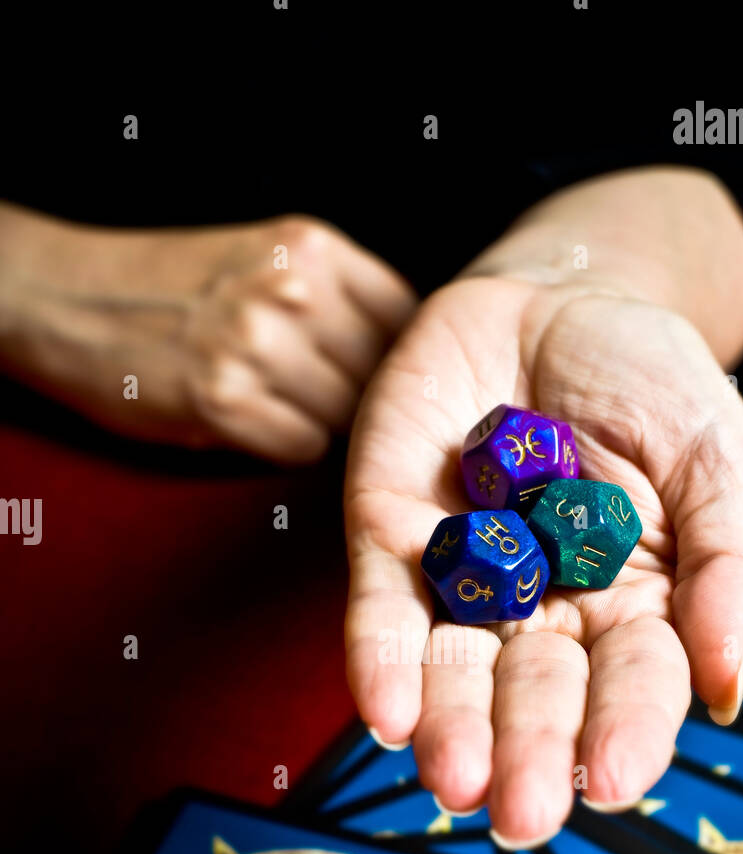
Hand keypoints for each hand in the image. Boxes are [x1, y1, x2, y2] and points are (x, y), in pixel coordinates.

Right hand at [0, 209, 415, 462]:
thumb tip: (403, 355)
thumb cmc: (173, 287)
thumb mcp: (264, 256)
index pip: (404, 318)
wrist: (70, 300)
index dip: (390, 355)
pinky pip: (304, 448)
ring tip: (272, 402)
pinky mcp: (225, 403)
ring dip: (317, 422)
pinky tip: (249, 422)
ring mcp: (258, 347)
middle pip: (378, 375)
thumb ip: (333, 292)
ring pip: (346, 418)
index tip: (362, 368)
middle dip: (354, 394)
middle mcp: (291, 291)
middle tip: (308, 393)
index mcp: (310, 248)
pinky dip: (284, 446)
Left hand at [344, 276, 742, 844]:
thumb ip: (724, 568)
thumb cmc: (649, 383)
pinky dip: (382, 660)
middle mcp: (543, 613)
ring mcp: (465, 580)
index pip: (631, 687)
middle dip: (526, 753)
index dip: (623, 734)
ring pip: (453, 670)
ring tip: (452, 779)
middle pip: (535, 696)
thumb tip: (726, 690)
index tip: (612, 782)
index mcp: (633, 609)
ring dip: (450, 728)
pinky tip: (386, 713)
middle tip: (518, 815)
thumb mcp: (715, 459)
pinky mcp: (391, 539)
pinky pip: (382, 609)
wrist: (558, 299)